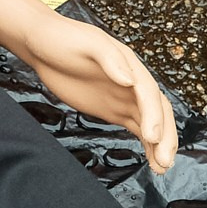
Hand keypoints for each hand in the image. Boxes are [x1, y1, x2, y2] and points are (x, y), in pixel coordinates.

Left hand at [9, 17, 176, 172]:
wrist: (42, 44)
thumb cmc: (63, 38)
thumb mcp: (86, 43)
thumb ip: (109, 59)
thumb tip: (130, 80)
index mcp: (130, 64)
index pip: (148, 93)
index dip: (153, 115)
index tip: (152, 136)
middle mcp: (132, 83)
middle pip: (157, 111)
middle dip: (165, 136)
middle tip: (164, 162)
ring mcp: (124, 98)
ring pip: (151, 123)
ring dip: (160, 146)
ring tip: (162, 169)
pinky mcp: (114, 110)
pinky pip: (137, 129)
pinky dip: (147, 146)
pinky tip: (154, 163)